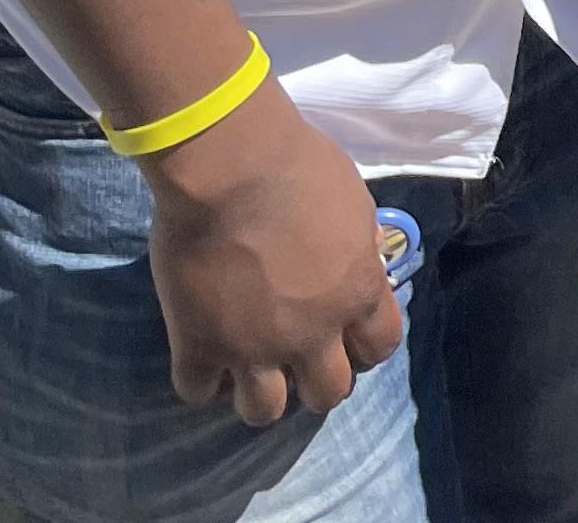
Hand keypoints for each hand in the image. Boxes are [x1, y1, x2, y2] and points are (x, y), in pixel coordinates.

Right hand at [144, 85, 404, 424]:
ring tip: (248, 367)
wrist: (232, 164)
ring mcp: (254, 348)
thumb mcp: (354, 203)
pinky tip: (202, 353)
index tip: (346, 335)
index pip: (380, 348)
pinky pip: (197, 392)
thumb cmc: (298, 166)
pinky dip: (201, 380)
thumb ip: (357, 247)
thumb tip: (359, 260)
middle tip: (295, 354)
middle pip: (328, 394)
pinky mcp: (199, 346)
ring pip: (263, 413)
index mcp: (357, 295)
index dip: (363, 347)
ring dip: (260, 395)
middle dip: (315, 379)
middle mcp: (312, 334)